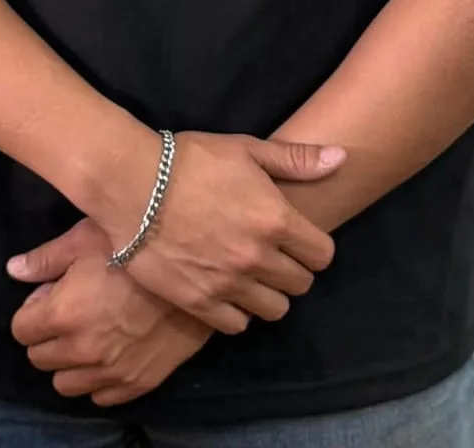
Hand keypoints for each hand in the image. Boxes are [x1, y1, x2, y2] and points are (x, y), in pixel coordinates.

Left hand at [9, 219, 210, 406]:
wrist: (197, 269)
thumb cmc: (137, 243)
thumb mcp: (87, 237)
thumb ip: (46, 258)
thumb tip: (14, 270)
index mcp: (64, 314)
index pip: (21, 329)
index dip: (33, 310)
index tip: (51, 295)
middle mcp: (82, 350)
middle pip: (39, 358)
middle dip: (47, 334)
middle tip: (70, 310)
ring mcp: (110, 372)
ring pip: (65, 384)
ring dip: (69, 361)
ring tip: (88, 333)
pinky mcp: (136, 384)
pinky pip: (99, 397)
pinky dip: (98, 379)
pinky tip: (111, 350)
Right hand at [78, 131, 344, 334]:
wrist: (132, 184)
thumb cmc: (190, 160)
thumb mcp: (245, 149)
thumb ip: (295, 160)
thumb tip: (341, 159)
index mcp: (276, 219)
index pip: (323, 255)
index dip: (313, 247)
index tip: (298, 240)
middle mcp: (258, 257)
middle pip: (301, 284)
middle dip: (292, 270)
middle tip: (271, 255)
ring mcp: (229, 284)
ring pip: (274, 310)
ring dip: (267, 294)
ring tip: (249, 275)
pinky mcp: (199, 302)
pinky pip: (236, 325)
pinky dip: (236, 311)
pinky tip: (225, 290)